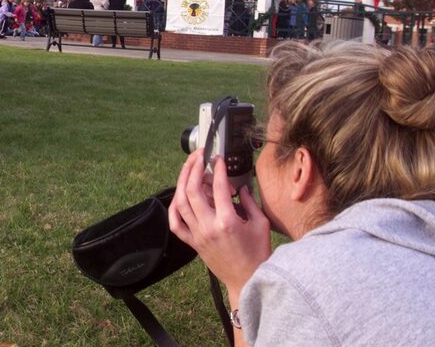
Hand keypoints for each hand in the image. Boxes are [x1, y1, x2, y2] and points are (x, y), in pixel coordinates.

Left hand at [168, 150, 271, 299]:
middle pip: (193, 190)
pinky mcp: (192, 242)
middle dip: (194, 168)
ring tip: (188, 167)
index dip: (217, 168)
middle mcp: (208, 226)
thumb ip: (249, 202)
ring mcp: (197, 234)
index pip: (219, 187)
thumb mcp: (261, 225)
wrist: (246, 280)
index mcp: (227, 222)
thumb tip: (239, 187)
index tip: (218, 157)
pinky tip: (178, 195)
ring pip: (180, 202)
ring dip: (182, 181)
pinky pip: (175, 223)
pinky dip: (173, 207)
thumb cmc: (257, 254)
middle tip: (199, 155)